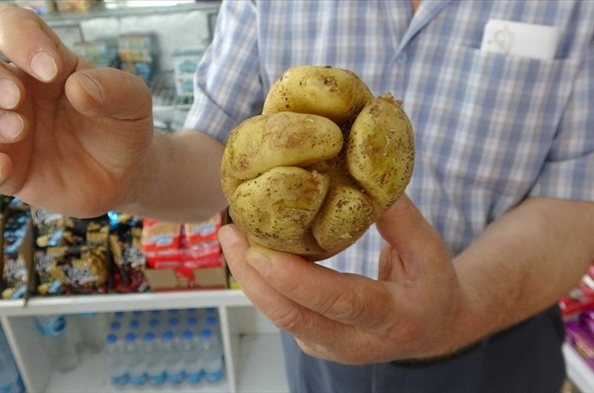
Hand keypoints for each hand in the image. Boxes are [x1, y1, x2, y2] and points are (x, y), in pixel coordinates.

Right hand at [0, 6, 153, 216]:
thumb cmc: (122, 126)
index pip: (6, 24)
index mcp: (38, 60)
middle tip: (15, 99)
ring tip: (19, 131)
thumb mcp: (133, 102)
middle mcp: (6, 89)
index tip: (52, 72)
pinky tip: (4, 168)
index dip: (19, 39)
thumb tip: (78, 88)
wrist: (126, 173)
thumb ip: (114, 88)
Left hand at [219, 195, 466, 363]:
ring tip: (231, 234)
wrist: (432, 328)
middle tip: (229, 233)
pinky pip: (280, 312)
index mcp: (392, 319)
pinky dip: (260, 282)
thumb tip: (363, 173)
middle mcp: (356, 343)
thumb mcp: (430, 249)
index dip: (297, 280)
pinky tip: (248, 250)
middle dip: (254, 276)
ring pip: (279, 316)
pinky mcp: (314, 341)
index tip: (261, 250)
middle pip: (293, 316)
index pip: (340, 302)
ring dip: (249, 277)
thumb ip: (399, 217)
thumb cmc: (432, 284)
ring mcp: (330, 347)